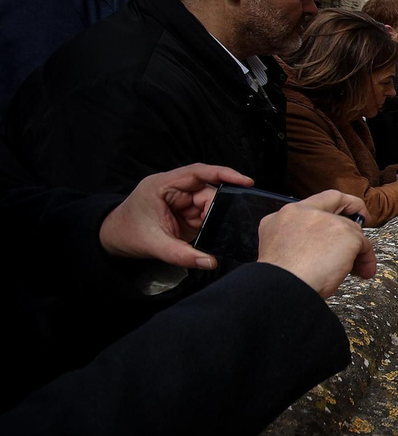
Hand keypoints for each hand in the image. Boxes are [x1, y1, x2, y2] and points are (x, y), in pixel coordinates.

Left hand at [99, 163, 253, 269]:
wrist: (114, 239)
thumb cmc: (128, 234)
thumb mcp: (155, 245)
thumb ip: (182, 255)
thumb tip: (211, 262)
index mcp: (162, 186)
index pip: (198, 173)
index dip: (223, 174)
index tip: (245, 180)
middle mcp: (174, 188)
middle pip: (207, 192)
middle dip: (215, 210)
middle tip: (215, 227)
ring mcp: (180, 200)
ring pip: (209, 205)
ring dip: (211, 220)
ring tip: (199, 234)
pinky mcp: (185, 211)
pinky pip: (205, 215)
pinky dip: (209, 226)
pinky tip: (203, 234)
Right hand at [257, 190, 374, 298]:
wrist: (283, 289)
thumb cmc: (283, 280)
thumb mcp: (284, 251)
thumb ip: (301, 240)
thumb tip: (325, 248)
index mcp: (284, 217)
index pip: (314, 201)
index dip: (334, 206)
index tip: (344, 215)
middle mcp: (302, 212)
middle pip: (336, 204)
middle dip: (353, 216)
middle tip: (362, 233)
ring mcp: (324, 219)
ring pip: (351, 229)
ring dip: (358, 250)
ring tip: (358, 269)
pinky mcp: (344, 232)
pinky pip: (364, 243)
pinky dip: (366, 258)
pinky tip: (362, 271)